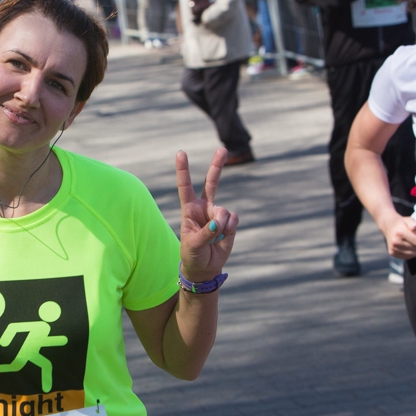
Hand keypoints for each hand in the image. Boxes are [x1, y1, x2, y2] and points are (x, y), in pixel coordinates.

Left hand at [177, 149, 238, 283]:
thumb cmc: (192, 254)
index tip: (181, 152)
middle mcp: (203, 207)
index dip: (183, 170)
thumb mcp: (193, 245)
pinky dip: (230, 229)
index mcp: (188, 209)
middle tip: (221, 149)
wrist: (205, 266)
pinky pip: (233, 219)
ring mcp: (218, 213)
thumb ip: (206, 232)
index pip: (185, 186)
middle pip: (211, 182)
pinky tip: (224, 236)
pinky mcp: (230, 222)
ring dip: (221, 225)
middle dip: (216, 165)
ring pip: (224, 210)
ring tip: (216, 236)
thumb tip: (220, 221)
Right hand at [381, 212, 415, 258]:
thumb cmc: (401, 223)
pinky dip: (410, 253)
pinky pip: (406, 257)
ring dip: (415, 250)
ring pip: (411, 254)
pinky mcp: (392, 253)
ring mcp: (393, 248)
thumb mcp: (408, 220)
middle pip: (415, 249)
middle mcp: (395, 242)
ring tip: (413, 243)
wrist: (388, 226)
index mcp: (400, 233)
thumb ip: (413, 223)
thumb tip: (415, 227)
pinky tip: (409, 247)